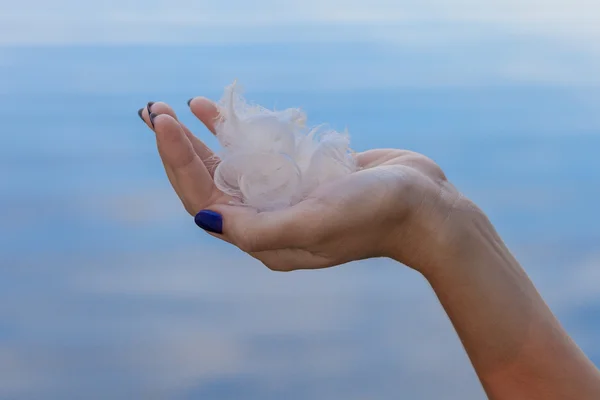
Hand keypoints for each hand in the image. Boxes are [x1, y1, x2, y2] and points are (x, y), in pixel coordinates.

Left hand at [138, 99, 473, 273]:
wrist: (424, 205)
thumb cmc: (373, 215)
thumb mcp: (315, 222)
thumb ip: (258, 227)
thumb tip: (203, 217)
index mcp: (264, 238)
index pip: (204, 202)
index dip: (179, 166)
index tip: (165, 127)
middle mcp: (268, 219)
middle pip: (210, 184)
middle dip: (181, 149)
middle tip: (156, 111)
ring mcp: (283, 196)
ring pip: (229, 167)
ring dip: (200, 139)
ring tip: (174, 109)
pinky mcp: (300, 174)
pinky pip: (258, 151)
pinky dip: (235, 131)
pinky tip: (214, 109)